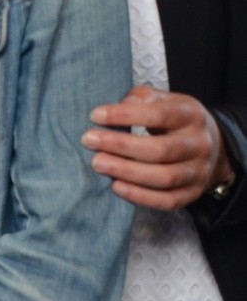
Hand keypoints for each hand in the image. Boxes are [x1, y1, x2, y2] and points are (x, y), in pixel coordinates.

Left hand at [83, 85, 233, 209]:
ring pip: (164, 177)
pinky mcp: (193, 193)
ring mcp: (199, 172)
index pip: (159, 115)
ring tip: (97, 163)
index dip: (125, 115)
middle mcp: (199, 144)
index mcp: (191, 115)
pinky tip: (116, 186)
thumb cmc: (172, 119)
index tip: (95, 116)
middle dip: (120, 146)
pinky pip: (167, 201)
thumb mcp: (162, 100)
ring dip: (126, 172)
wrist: (212, 146)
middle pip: (160, 150)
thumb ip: (138, 99)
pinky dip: (140, 196)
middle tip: (88, 141)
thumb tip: (112, 112)